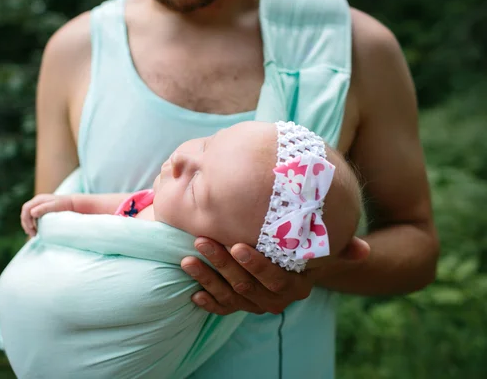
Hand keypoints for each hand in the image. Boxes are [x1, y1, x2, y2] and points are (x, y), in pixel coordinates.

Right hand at [20, 194, 73, 236]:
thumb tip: (32, 213)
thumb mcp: (55, 206)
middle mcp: (38, 201)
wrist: (73, 203)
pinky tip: (36, 230)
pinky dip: (33, 223)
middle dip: (26, 224)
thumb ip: (43, 208)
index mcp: (39, 199)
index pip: (26, 209)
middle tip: (33, 234)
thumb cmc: (65, 205)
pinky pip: (33, 216)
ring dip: (29, 225)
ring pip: (28, 215)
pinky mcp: (42, 209)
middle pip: (26, 212)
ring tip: (34, 234)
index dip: (26, 219)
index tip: (31, 229)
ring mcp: (40, 205)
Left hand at [181, 236, 369, 314]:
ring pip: (229, 296)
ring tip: (187, 260)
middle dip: (222, 263)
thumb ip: (339, 247)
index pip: (275, 279)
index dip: (256, 265)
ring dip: (207, 279)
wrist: (292, 264)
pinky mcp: (238, 305)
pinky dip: (208, 301)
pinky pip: (222, 309)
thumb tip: (362, 250)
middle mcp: (275, 300)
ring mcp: (255, 304)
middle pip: (246, 286)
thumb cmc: (305, 249)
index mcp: (295, 286)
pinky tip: (193, 292)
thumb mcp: (323, 247)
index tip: (237, 245)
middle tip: (202, 241)